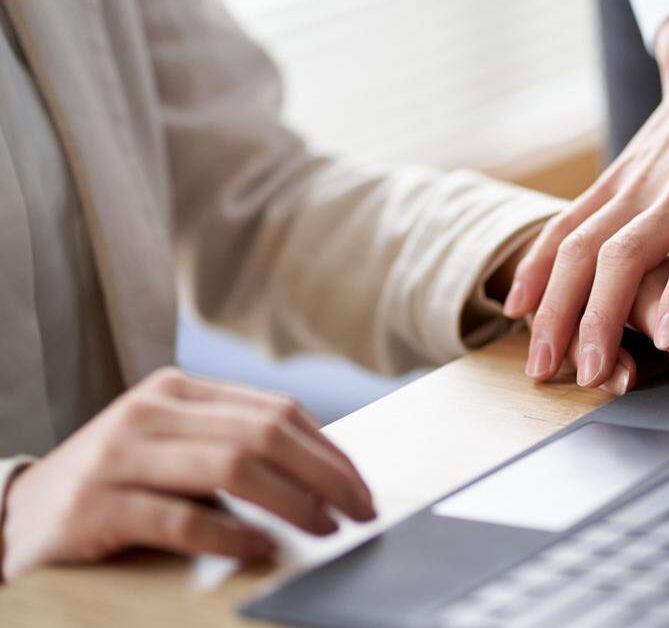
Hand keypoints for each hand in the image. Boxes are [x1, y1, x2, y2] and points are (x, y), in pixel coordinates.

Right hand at [1, 368, 374, 579]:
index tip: (361, 486)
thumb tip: (325, 476)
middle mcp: (151, 411)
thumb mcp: (173, 449)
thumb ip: (233, 448)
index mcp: (178, 391)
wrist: (18, 517)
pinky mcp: (98, 504)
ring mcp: (121, 455)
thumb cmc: (114, 485)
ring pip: (233, 467)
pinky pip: (182, 518)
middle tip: (359, 511)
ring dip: (292, 502)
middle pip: (265, 435)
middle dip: (325, 476)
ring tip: (324, 529)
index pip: (276, 412)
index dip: (328, 451)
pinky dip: (231, 536)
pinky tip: (261, 549)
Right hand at [503, 0, 668, 391]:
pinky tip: (517, 306)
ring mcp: (635, 186)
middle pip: (624, 254)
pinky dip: (536, 265)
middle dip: (598, 318)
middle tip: (587, 375)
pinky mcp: (612, 181)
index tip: (668, 340)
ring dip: (556, 305)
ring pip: (581, 244)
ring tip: (542, 360)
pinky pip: (564, 223)